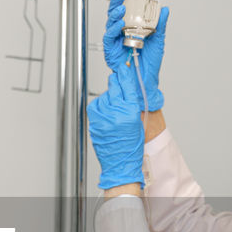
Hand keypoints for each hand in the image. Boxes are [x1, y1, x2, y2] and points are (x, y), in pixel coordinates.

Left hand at [88, 74, 144, 188]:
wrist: (120, 162)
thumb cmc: (131, 145)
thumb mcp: (137, 121)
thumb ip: (130, 102)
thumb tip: (124, 85)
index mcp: (130, 112)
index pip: (127, 86)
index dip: (124, 75)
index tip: (123, 68)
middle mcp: (116, 113)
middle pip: (113, 87)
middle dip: (115, 84)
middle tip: (117, 83)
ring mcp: (103, 117)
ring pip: (104, 96)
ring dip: (108, 97)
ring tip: (113, 109)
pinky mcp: (94, 121)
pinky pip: (96, 106)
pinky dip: (100, 106)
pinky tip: (105, 113)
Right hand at [103, 0, 167, 110]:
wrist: (145, 80)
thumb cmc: (150, 63)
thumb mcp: (158, 40)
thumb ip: (160, 25)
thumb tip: (165, 9)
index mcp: (131, 27)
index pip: (124, 8)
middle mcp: (121, 32)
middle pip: (114, 12)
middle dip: (115, 0)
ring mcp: (115, 40)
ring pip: (110, 22)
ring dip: (115, 13)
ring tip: (122, 7)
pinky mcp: (110, 50)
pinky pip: (108, 37)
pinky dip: (113, 29)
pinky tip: (119, 24)